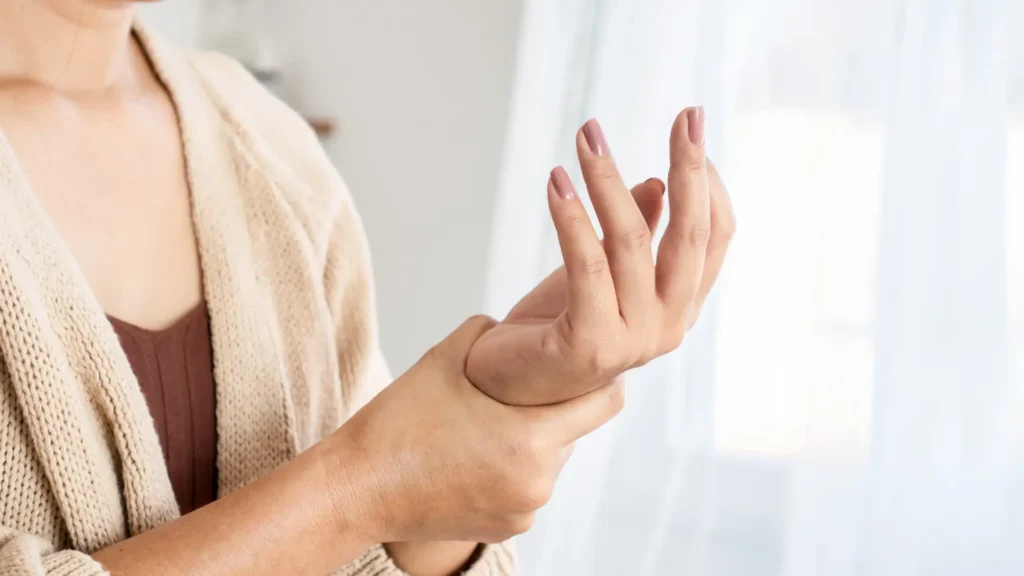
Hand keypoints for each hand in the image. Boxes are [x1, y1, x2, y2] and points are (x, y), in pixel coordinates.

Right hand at [326, 316, 625, 544]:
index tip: (584, 362)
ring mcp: (525, 510)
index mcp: (530, 438)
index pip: (605, 402)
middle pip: (575, 432)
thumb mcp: (445, 357)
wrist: (357, 489)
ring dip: (533, 441)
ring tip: (489, 424)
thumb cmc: (398, 423)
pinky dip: (513, 470)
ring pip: (551, 461)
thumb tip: (521, 325)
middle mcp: (538, 481)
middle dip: (556, 409)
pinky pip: (528, 488)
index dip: (600, 377)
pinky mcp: (508, 529)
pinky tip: (476, 455)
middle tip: (522, 390)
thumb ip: (493, 333)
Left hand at [466, 107, 734, 405]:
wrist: (508, 386)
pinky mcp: (591, 343)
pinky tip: (556, 182)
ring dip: (607, 180)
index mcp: (680, 305)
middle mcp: (669, 325)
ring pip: (631, 241)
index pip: (714, 236)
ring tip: (586, 137)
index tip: (691, 127)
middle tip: (685, 115)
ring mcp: (634, 339)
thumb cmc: (557, 325)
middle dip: (689, 168)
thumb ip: (637, 235)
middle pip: (690, 236)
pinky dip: (571, 217)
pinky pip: (587, 264)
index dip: (709, 180)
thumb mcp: (602, 270)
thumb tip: (657, 183)